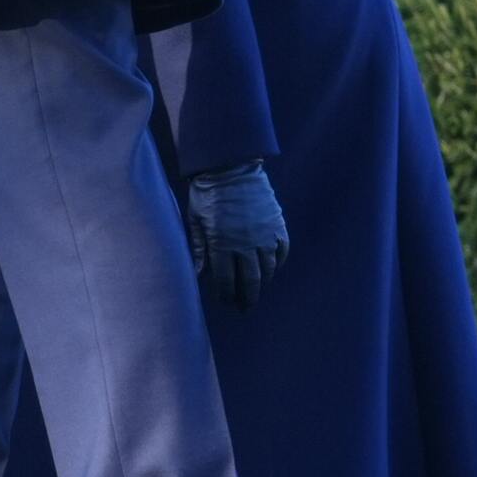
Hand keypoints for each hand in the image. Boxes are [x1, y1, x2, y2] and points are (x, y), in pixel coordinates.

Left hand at [183, 160, 288, 307]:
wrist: (231, 167)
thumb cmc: (206, 193)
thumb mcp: (194, 220)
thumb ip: (198, 248)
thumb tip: (198, 275)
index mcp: (222, 245)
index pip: (225, 280)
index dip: (226, 295)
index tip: (226, 303)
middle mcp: (246, 244)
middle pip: (250, 281)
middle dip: (247, 298)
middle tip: (245, 308)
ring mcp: (264, 235)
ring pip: (268, 269)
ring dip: (263, 283)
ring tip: (257, 290)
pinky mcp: (277, 225)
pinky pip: (282, 250)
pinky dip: (278, 262)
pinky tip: (273, 268)